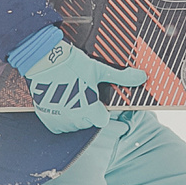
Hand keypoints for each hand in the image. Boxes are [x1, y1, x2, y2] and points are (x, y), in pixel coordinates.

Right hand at [22, 42, 148, 133]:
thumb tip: (142, 77)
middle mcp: (74, 119)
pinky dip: (60, 116)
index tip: (95, 97)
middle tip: (80, 91)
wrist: (43, 59)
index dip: (100, 109)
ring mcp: (59, 120)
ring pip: (73, 125)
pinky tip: (59, 100)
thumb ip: (121, 77)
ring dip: (73, 114)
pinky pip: (58, 125)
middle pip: (87, 122)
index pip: (102, 120)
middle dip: (87, 110)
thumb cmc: (71, 64)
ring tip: (69, 93)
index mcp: (89, 110)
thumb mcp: (99, 70)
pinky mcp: (47, 119)